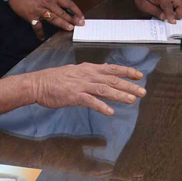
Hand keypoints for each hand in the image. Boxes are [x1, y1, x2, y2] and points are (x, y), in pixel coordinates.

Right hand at [8, 0, 84, 38]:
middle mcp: (48, 3)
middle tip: (80, 25)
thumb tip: (62, 7)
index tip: (82, 16)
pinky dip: (40, 33)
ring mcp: (40, 11)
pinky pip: (37, 27)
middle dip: (73, 19)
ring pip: (54, 19)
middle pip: (63, 13)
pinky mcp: (31, 16)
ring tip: (69, 29)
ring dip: (62, 24)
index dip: (77, 10)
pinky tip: (42, 38)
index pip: (69, 3)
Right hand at [30, 62, 145, 115]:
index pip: (112, 68)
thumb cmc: (56, 79)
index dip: (127, 71)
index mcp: (89, 69)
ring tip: (132, 100)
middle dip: (129, 86)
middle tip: (143, 92)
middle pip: (112, 80)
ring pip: (105, 89)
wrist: (38, 83)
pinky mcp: (74, 96)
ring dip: (119, 95)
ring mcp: (81, 85)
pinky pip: (90, 101)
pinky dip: (101, 106)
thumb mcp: (76, 71)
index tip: (139, 75)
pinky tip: (110, 112)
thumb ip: (90, 73)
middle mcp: (88, 75)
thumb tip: (103, 72)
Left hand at [133, 0, 181, 22]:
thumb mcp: (145, 5)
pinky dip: (179, 12)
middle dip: (179, 14)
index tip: (172, 22)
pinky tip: (172, 16)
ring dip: (180, 14)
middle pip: (181, 5)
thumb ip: (155, 11)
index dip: (171, 14)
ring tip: (171, 18)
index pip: (168, 5)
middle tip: (171, 20)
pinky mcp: (173, 0)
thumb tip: (165, 18)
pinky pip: (180, 7)